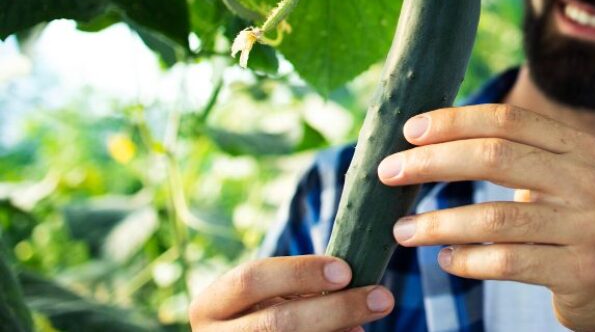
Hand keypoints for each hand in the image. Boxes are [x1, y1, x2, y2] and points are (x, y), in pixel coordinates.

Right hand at [188, 255, 394, 330]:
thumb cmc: (261, 314)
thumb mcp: (265, 297)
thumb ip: (297, 288)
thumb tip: (353, 286)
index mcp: (211, 305)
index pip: (251, 279)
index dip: (300, 272)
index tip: (346, 270)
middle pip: (277, 323)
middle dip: (336, 308)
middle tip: (383, 297)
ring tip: (368, 324)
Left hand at [377, 104, 594, 330]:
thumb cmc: (579, 228)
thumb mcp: (564, 181)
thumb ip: (517, 156)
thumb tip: (433, 140)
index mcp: (578, 148)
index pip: (507, 120)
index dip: (454, 121)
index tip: (409, 132)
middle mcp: (587, 180)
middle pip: (495, 157)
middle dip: (433, 163)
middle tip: (389, 173)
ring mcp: (588, 227)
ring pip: (495, 217)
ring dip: (439, 223)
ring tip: (404, 230)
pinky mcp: (582, 271)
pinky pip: (508, 262)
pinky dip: (468, 260)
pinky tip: (446, 260)